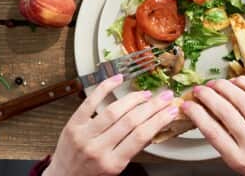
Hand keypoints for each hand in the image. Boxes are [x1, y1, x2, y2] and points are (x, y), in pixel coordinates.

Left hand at [45, 75, 178, 175]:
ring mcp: (84, 135)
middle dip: (153, 106)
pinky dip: (105, 87)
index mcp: (112, 163)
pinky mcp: (73, 124)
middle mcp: (98, 148)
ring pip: (114, 110)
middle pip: (131, 121)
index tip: (170, 111)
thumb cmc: (92, 175)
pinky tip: (118, 79)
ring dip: (134, 98)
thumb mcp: (116, 169)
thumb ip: (132, 149)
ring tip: (147, 94)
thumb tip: (153, 127)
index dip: (159, 120)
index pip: (141, 136)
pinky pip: (90, 102)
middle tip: (165, 97)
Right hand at [182, 78, 244, 175]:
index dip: (196, 114)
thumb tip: (203, 114)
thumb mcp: (236, 161)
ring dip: (223, 87)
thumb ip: (221, 140)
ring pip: (241, 99)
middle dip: (206, 96)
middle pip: (224, 111)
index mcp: (238, 158)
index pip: (211, 131)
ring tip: (213, 84)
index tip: (187, 105)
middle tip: (198, 90)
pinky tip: (235, 81)